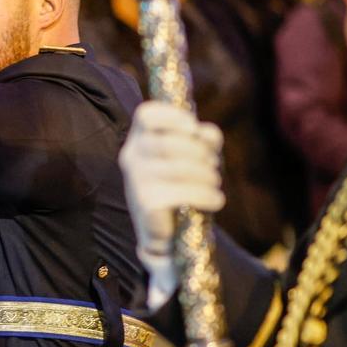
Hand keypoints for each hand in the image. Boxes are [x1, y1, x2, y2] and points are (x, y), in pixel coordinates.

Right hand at [118, 101, 224, 260]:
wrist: (164, 231)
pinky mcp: (145, 204)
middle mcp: (131, 157)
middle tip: (214, 165)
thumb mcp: (191, 156)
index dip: (171, 116)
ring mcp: (136, 181)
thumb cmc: (178, 185)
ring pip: (178, 169)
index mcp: (139, 139)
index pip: (146, 115)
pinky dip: (204, 196)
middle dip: (200, 153)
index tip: (193, 127)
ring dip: (206, 176)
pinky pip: (180, 194)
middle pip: (168, 143)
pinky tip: (214, 200)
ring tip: (215, 184)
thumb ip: (202, 139)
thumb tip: (207, 134)